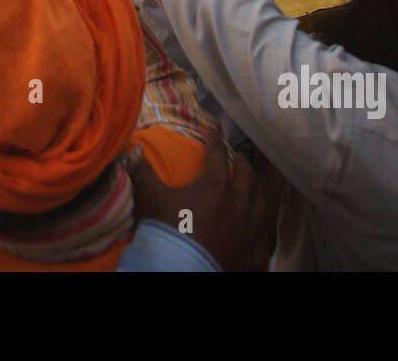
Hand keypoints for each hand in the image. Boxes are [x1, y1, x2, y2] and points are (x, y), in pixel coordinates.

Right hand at [129, 131, 281, 271]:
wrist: (180, 269)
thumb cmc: (167, 229)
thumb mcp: (150, 196)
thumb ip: (142, 171)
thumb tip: (133, 153)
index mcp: (215, 185)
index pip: (217, 153)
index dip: (214, 137)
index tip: (212, 127)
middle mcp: (238, 203)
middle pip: (248, 176)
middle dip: (242, 163)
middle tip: (237, 157)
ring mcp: (248, 229)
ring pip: (262, 204)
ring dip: (258, 191)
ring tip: (254, 187)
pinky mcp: (251, 253)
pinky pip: (263, 238)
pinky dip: (262, 230)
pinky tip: (260, 228)